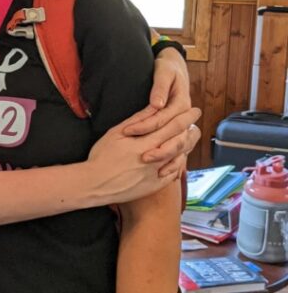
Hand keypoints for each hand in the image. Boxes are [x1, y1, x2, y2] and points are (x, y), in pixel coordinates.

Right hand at [86, 106, 200, 203]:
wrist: (94, 184)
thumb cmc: (101, 156)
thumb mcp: (115, 133)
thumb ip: (137, 120)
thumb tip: (154, 106)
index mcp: (146, 143)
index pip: (173, 127)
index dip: (187, 117)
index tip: (195, 110)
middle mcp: (155, 159)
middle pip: (182, 141)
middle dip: (192, 129)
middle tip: (197, 122)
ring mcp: (156, 175)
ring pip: (180, 157)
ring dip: (188, 145)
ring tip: (191, 136)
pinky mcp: (154, 186)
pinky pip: (173, 174)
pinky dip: (179, 163)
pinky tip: (180, 156)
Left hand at [123, 48, 194, 173]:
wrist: (175, 70)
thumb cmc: (167, 69)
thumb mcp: (164, 73)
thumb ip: (160, 88)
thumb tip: (157, 104)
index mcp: (181, 104)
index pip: (162, 118)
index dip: (146, 125)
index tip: (128, 131)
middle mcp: (186, 118)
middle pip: (174, 139)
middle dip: (157, 149)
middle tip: (140, 156)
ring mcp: (185, 128)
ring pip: (180, 150)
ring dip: (166, 160)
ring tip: (149, 168)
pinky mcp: (180, 135)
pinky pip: (180, 154)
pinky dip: (172, 164)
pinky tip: (160, 174)